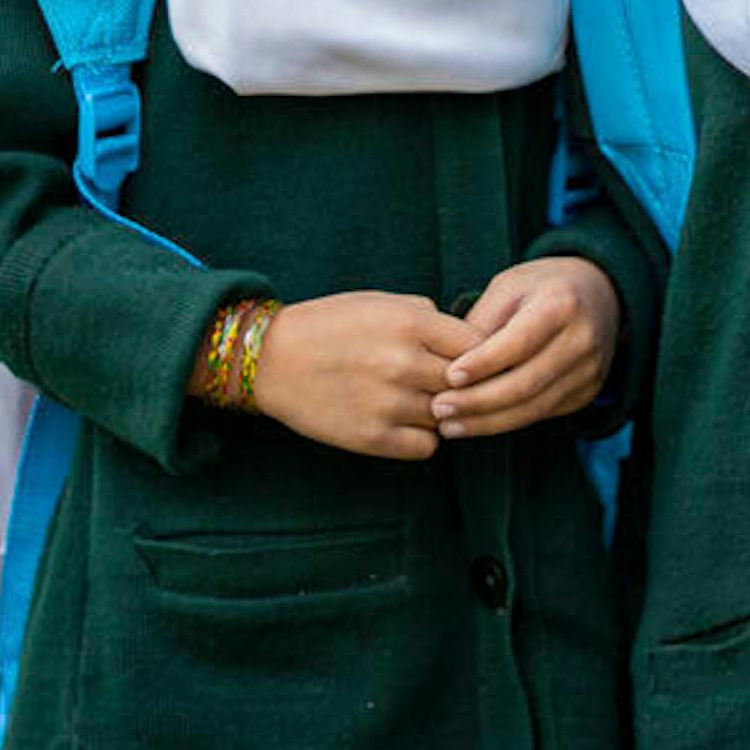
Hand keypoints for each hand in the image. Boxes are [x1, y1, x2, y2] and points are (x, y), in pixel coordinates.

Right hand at [248, 292, 464, 462]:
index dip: (479, 353)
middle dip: (461, 385)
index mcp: (411, 323)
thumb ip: (426, 315)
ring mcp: (389, 403)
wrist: (270, 360)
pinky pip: (426, 447)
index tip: (469, 358)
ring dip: (439, 412)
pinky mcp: (373, 438)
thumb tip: (464, 338)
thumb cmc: (328, 326)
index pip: (479, 346)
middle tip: (445, 383)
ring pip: (449, 417)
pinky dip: (420, 437)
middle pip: (468, 384)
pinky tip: (403, 422)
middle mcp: (404, 363)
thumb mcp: (379, 302)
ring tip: (414, 400)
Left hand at [431, 257, 622, 440]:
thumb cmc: (542, 287)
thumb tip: (446, 364)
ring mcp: (589, 371)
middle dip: (478, 401)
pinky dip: (505, 422)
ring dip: (487, 421)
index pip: (519, 342)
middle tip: (439, 408)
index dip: (483, 363)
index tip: (448, 376)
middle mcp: (583, 340)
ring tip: (449, 424)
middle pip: (526, 383)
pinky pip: (542, 414)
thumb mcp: (509, 287)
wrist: (601, 294)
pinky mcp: (588, 392)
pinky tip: (475, 423)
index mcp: (562, 304)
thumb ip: (482, 322)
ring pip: (533, 407)